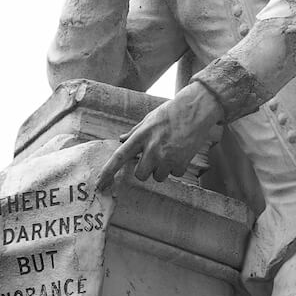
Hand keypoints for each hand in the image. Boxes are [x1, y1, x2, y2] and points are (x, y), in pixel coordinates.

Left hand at [95, 82, 224, 189]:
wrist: (195, 110)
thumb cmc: (171, 112)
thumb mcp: (149, 119)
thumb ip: (134, 132)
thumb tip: (121, 140)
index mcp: (141, 137)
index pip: (119, 157)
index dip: (108, 172)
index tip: (100, 185)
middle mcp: (152, 149)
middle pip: (141, 175)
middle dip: (145, 170)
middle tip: (154, 157)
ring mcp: (167, 157)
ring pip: (159, 176)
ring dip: (163, 168)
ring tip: (171, 151)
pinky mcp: (181, 162)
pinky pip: (174, 174)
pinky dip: (177, 167)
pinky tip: (181, 152)